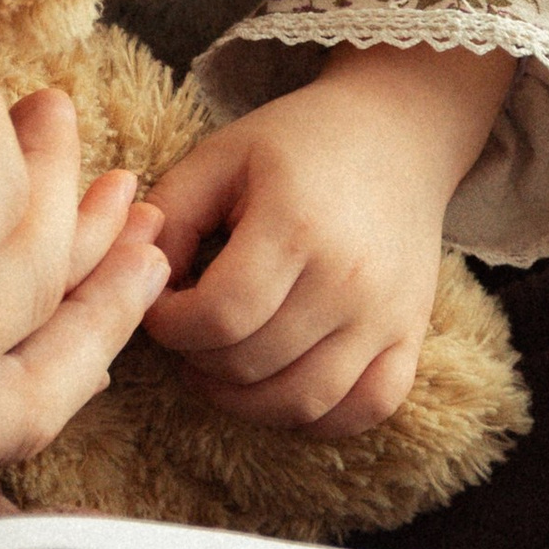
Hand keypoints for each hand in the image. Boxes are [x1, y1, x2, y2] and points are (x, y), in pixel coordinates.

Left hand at [144, 42, 514, 431]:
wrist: (395, 132)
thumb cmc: (295, 142)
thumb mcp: (220, 156)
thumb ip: (169, 216)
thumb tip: (136, 277)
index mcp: (295, 225)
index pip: (218, 316)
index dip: (169, 325)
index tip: (156, 304)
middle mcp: (348, 280)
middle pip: (252, 364)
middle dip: (197, 359)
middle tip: (183, 332)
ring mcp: (386, 315)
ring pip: (303, 402)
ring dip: (243, 399)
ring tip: (216, 366)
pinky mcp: (412, 336)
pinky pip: (365, 410)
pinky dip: (316, 417)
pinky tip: (276, 387)